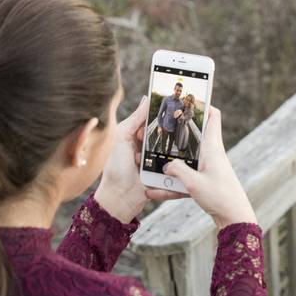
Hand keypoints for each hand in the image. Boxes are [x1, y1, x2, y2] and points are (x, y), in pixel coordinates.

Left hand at [95, 96, 183, 222]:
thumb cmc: (116, 168)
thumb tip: (147, 98)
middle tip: (172, 126)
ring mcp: (160, 160)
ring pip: (176, 149)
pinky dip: (178, 165)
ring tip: (169, 147)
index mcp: (140, 137)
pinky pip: (178, 167)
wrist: (119, 198)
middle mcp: (151, 147)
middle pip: (168, 133)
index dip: (162, 114)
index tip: (174, 104)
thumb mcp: (122, 138)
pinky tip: (180, 160)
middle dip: (169, 131)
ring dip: (171, 149)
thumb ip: (134, 119)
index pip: (155, 120)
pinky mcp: (169, 174)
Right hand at [163, 107, 256, 229]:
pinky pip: (186, 176)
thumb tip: (165, 165)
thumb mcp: (194, 183)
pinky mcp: (206, 179)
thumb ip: (177, 170)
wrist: (234, 216)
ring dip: (171, 159)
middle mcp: (212, 153)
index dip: (203, 104)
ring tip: (150, 159)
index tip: (187, 98)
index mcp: (213, 148)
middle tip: (160, 125)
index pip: (213, 116)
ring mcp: (209, 166)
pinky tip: (155, 191)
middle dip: (177, 130)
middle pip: (195, 134)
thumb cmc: (220, 197)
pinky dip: (172, 182)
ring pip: (186, 157)